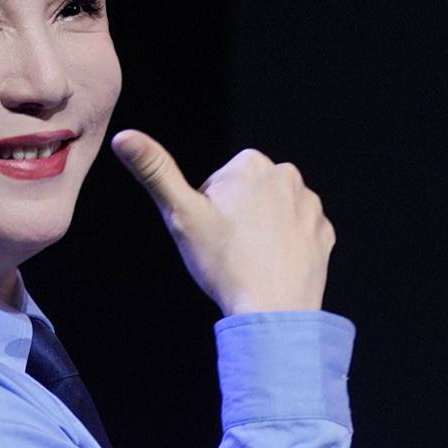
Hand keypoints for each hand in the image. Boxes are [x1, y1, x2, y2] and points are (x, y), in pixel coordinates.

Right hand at [112, 132, 332, 317]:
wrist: (272, 311)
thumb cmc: (225, 263)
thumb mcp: (180, 214)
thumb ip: (154, 171)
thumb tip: (122, 136)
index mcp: (251, 164)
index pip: (220, 181)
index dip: (208, 209)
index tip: (211, 233)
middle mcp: (287, 175)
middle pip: (249, 194)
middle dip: (237, 217)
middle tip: (229, 249)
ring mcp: (311, 206)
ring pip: (274, 213)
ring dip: (262, 231)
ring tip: (251, 260)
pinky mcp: (324, 233)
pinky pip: (299, 234)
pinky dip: (286, 247)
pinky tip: (273, 266)